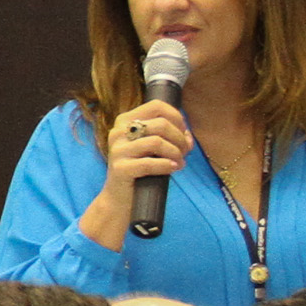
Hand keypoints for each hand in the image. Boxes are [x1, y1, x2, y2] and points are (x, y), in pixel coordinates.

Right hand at [78, 101, 190, 246]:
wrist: (119, 199)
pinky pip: (150, 163)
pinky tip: (173, 169)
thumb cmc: (139, 171)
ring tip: (179, 162)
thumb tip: (188, 136)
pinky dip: (167, 166)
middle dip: (180, 139)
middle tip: (185, 152)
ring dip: (176, 153)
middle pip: (161, 124)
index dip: (177, 117)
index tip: (183, 132)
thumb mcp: (152, 149)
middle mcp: (118, 132)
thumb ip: (169, 137)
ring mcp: (117, 150)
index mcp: (125, 121)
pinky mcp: (120, 169)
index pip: (156, 106)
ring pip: (157, 142)